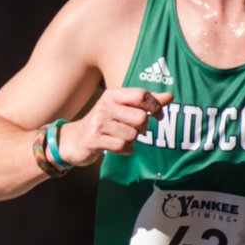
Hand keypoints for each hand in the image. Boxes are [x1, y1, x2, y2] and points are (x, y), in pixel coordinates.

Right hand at [59, 88, 173, 165]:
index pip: (142, 95)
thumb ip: (146, 102)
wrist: (74, 139)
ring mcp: (98, 123)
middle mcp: (104, 106)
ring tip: (123, 138)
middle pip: (141, 118)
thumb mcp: (122, 108)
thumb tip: (170, 96)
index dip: (156, 106)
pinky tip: (119, 147)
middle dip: (143, 128)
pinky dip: (126, 150)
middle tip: (136, 130)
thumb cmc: (104, 122)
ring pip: (132, 134)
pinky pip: (122, 146)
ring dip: (132, 140)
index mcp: (113, 95)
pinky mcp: (94, 140)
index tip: (159, 116)